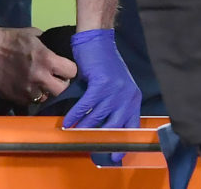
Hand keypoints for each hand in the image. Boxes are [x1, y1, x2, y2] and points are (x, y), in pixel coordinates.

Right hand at [0, 24, 76, 105]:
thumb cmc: (11, 39)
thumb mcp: (35, 35)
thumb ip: (49, 44)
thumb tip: (59, 49)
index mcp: (47, 59)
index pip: (72, 71)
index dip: (71, 70)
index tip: (67, 69)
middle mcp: (39, 77)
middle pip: (62, 90)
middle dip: (62, 85)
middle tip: (58, 80)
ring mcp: (25, 89)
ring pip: (45, 98)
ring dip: (46, 92)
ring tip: (42, 84)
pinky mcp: (13, 97)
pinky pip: (29, 101)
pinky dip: (31, 96)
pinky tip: (28, 87)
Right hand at [63, 29, 141, 163]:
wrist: (98, 43)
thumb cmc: (104, 67)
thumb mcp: (115, 88)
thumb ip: (113, 107)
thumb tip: (100, 129)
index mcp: (133, 98)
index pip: (131, 125)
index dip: (123, 142)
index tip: (115, 157)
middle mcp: (128, 96)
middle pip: (115, 125)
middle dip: (101, 138)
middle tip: (89, 147)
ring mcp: (116, 90)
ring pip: (98, 117)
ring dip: (84, 128)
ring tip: (74, 135)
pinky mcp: (102, 84)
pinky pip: (86, 106)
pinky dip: (76, 115)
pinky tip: (68, 122)